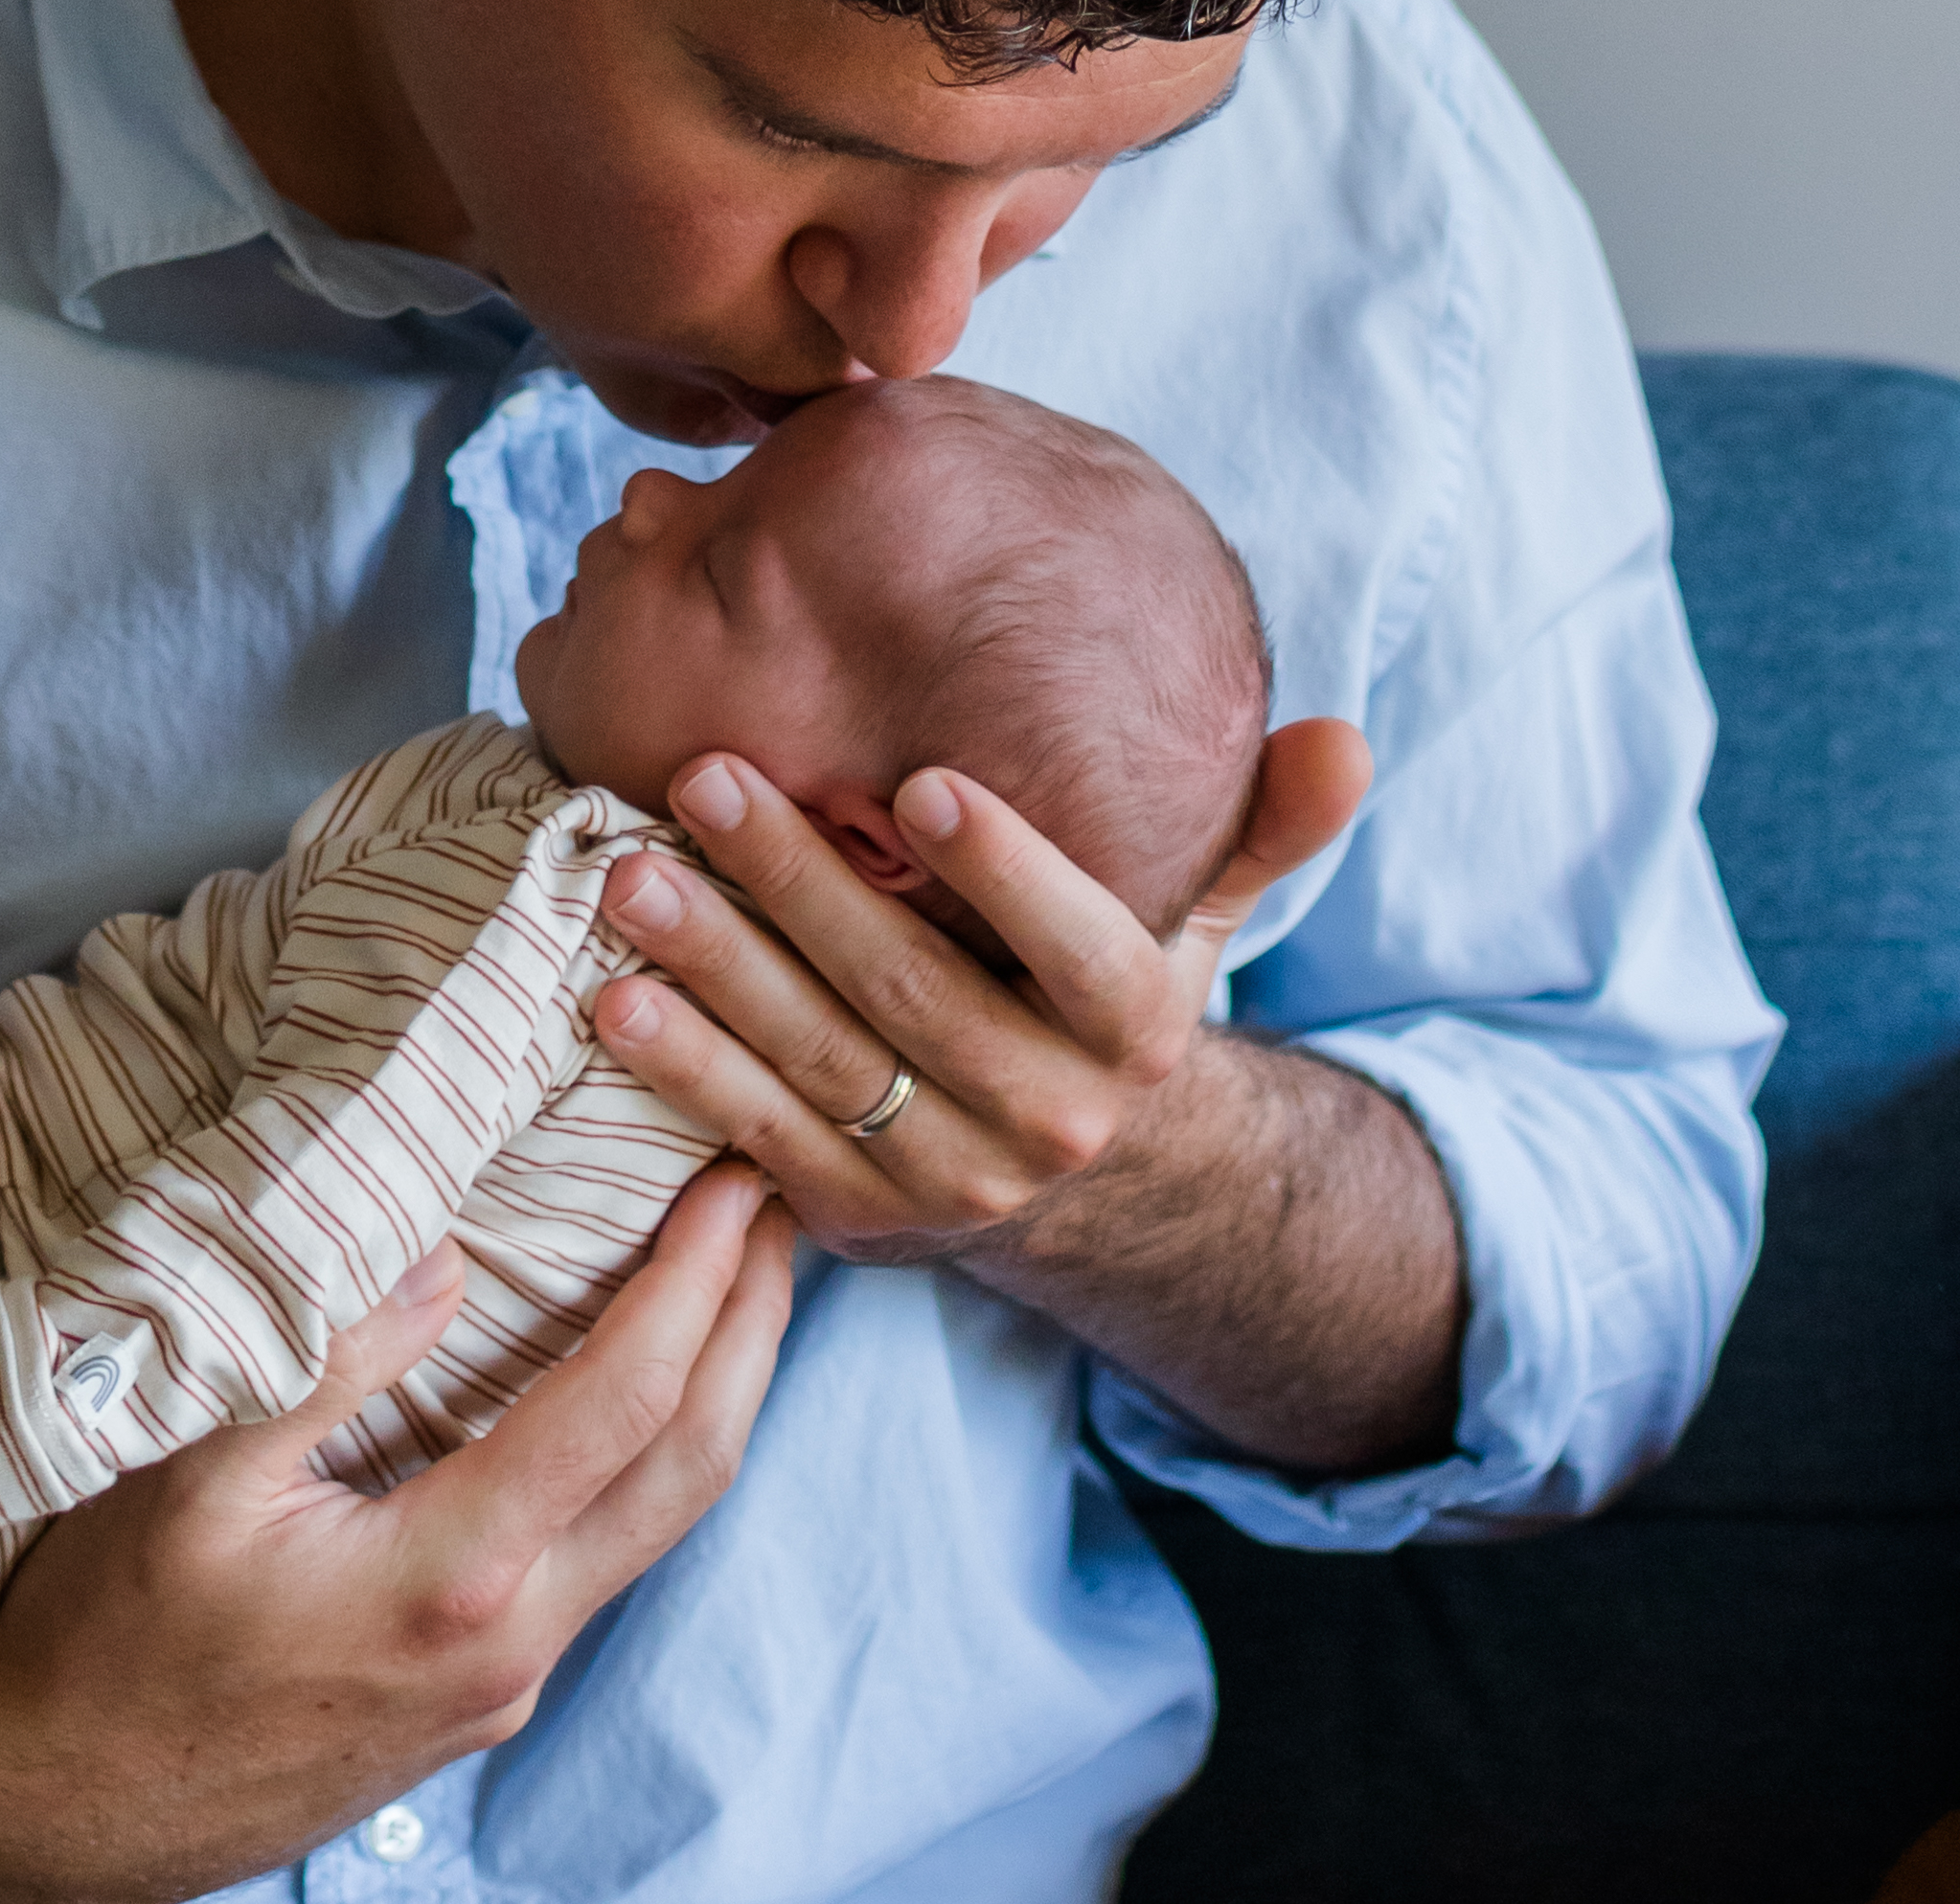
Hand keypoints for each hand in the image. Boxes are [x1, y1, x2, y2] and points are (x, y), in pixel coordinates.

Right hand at [0, 1165, 793, 1902]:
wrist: (55, 1812)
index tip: (736, 1185)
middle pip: (693, 1468)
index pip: (627, 1406)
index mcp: (453, 1576)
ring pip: (663, 1522)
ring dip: (718, 1391)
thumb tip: (443, 1255)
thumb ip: (328, 1356)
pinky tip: (639, 1389)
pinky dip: (650, 1453)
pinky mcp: (480, 1692)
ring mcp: (505, 1680)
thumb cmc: (102, 1636)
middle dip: (756, 1326)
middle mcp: (511, 1639)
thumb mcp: (189, 1473)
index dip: (698, 1285)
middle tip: (785, 1199)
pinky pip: (606, 1556)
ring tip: (743, 1277)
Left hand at [594, 721, 1370, 1263]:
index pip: (1084, 953)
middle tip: (708, 779)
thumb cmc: (1107, 995)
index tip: (928, 781)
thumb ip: (1258, 829)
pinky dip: (686, 1076)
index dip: (1012, 873)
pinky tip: (613, 1001)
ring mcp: (949, 1180)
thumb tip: (1346, 737)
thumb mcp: (1196, 921)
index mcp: (1138, 1035)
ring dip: (720, 973)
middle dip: (802, 886)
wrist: (1077, 1178)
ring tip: (633, 879)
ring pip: (825, 1069)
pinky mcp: (858, 1222)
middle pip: (916, 997)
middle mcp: (1050, 1121)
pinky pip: (763, 1141)